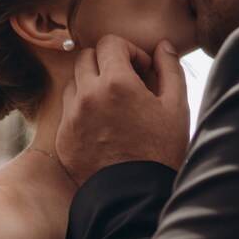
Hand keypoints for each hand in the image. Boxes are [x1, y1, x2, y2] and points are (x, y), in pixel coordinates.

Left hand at [54, 35, 189, 187]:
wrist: (134, 196)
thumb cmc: (160, 152)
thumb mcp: (176, 108)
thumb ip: (170, 70)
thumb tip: (162, 46)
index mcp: (116, 84)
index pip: (110, 42)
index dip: (129, 50)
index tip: (142, 69)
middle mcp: (87, 96)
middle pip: (86, 57)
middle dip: (107, 62)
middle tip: (126, 81)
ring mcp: (71, 117)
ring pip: (73, 82)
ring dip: (91, 84)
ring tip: (112, 104)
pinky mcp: (63, 138)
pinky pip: (67, 110)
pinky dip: (81, 109)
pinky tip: (101, 125)